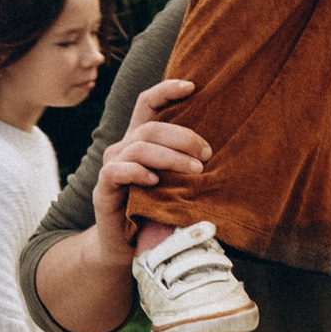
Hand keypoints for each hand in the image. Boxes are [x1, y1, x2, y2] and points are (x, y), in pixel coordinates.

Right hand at [91, 79, 208, 258]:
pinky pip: (117, 171)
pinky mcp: (103, 188)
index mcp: (141, 139)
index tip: (192, 85)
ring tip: (195, 171)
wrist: (127, 245)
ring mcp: (112, 167)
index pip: (148, 103)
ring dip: (171, 156)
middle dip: (183, 136)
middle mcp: (124, 147)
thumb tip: (227, 150)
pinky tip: (154, 181)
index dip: (166, 90)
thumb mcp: (178, 181)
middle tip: (207, 155)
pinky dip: (137, 172)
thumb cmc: (158, 209)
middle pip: (150, 127)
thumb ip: (190, 161)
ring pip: (139, 146)